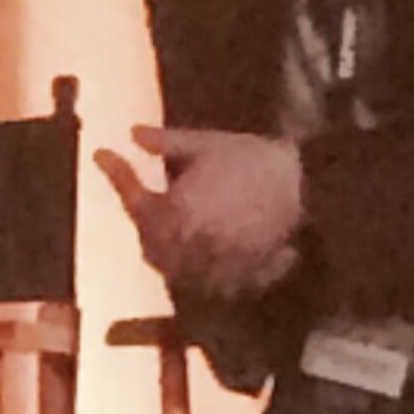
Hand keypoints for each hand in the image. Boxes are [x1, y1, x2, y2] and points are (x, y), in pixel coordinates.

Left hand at [101, 126, 304, 300]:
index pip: (133, 198)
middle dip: (141, 216)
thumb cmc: (258, 161)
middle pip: (148, 239)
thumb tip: (133, 133)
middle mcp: (187, 245)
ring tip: (162, 224)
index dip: (115, 175)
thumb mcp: (210, 144)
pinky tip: (193, 248)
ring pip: (170, 264)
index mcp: (176, 211)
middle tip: (138, 193)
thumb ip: (167, 141)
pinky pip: (200, 279)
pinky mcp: (234, 279)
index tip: (101, 155)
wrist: (313, 188)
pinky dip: (189, 265)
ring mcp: (209, 266)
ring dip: (161, 245)